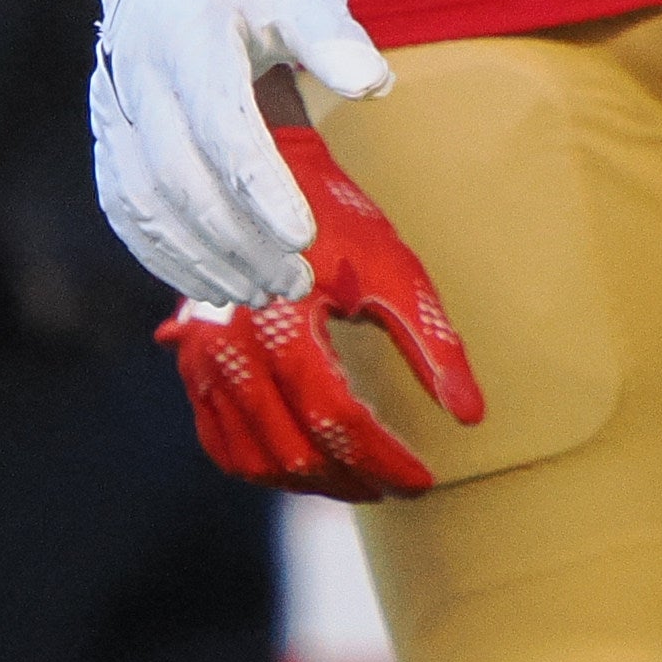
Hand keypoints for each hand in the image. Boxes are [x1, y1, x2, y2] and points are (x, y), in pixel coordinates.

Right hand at [92, 0, 391, 306]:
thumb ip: (332, 32)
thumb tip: (374, 85)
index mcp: (187, 35)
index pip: (222, 126)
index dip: (260, 187)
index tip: (304, 235)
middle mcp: (136, 75)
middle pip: (181, 177)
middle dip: (237, 239)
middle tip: (293, 283)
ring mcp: (111, 104)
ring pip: (144, 202)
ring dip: (199, 257)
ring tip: (260, 292)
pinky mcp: (105, 129)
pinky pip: (122, 203)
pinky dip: (160, 250)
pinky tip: (206, 281)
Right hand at [158, 124, 486, 498]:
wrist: (261, 174)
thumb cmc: (339, 218)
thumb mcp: (396, 271)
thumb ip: (433, 345)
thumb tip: (472, 416)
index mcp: (284, 323)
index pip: (336, 418)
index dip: (382, 457)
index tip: (423, 480)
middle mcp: (229, 349)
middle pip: (291, 449)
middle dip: (350, 479)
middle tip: (397, 487)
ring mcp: (201, 360)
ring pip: (252, 456)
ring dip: (307, 483)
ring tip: (360, 485)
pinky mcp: (189, 363)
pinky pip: (219, 440)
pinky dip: (263, 466)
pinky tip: (305, 469)